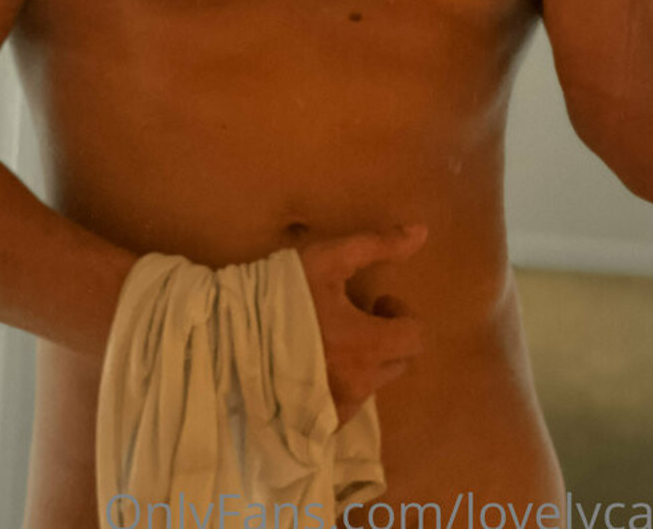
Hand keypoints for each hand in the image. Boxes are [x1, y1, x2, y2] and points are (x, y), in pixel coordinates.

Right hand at [296, 223, 427, 426]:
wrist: (230, 335)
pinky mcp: (318, 422)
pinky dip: (342, 383)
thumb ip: (377, 245)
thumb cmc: (282, 293)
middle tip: (354, 316)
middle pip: (398, 362)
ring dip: (364, 360)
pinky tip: (315, 363)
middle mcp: (359, 383)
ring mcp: (338, 407)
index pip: (415, 338)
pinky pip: (347, 404)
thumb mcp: (329, 258)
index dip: (400, 314)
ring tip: (331, 338)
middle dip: (386, 336)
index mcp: (368, 344)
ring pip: (372, 384)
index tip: (376, 301)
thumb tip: (422, 231)